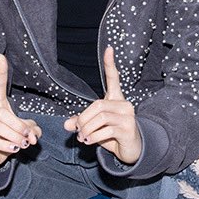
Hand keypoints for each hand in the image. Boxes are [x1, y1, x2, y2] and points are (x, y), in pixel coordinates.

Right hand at [0, 53, 38, 169]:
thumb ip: (32, 130)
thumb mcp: (24, 131)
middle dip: (18, 126)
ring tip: (23, 144)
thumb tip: (33, 136)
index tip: (0, 56)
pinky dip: (6, 145)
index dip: (0, 71)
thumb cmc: (8, 137)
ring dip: (14, 137)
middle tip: (28, 137)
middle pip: (3, 114)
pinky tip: (14, 149)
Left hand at [64, 46, 141, 164]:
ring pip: (101, 118)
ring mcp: (128, 116)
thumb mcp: (94, 128)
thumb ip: (81, 123)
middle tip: (78, 130)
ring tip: (83, 138)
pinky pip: (106, 131)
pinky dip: (93, 137)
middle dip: (83, 119)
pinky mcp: (128, 129)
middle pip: (98, 105)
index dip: (110, 64)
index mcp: (116, 99)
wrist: (131, 150)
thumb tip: (67, 124)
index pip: (114, 78)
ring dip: (87, 130)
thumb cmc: (112, 135)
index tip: (109, 49)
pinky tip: (89, 141)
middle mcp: (124, 104)